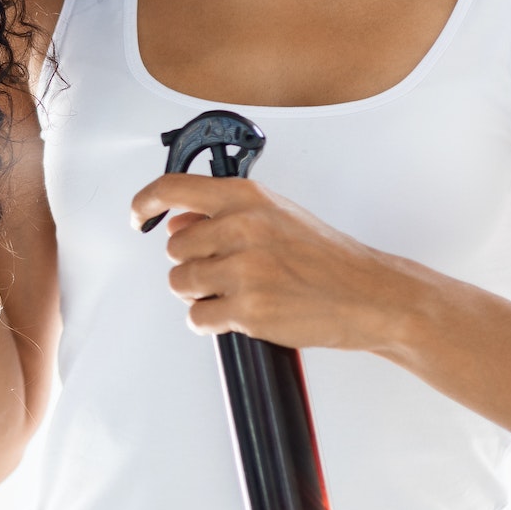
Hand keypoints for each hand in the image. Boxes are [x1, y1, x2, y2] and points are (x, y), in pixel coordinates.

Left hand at [129, 174, 418, 352]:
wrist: (372, 296)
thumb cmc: (327, 257)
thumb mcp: (277, 216)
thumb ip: (224, 214)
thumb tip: (175, 220)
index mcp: (247, 198)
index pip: (172, 188)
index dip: (145, 202)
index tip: (138, 216)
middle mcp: (242, 228)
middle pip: (174, 249)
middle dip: (192, 263)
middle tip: (226, 271)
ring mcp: (244, 270)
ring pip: (181, 283)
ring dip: (200, 293)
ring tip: (238, 293)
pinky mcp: (248, 310)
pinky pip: (198, 318)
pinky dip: (210, 321)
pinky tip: (239, 315)